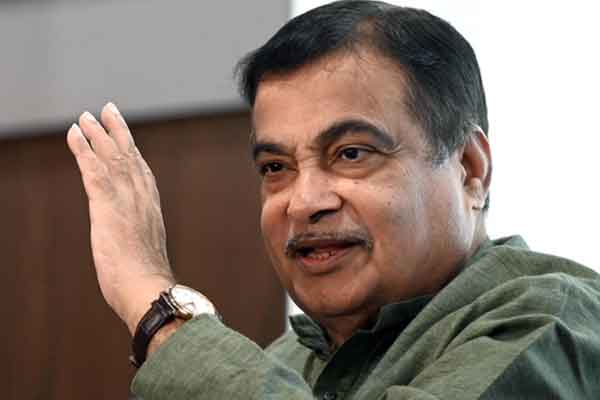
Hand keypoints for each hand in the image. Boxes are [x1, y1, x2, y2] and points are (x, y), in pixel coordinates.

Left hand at [67, 102, 174, 334]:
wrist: (146, 286)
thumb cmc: (145, 278)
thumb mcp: (145, 252)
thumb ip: (140, 238)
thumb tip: (134, 244)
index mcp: (151, 206)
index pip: (141, 169)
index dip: (131, 149)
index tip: (125, 134)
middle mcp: (141, 195)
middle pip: (128, 154)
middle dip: (117, 130)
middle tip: (108, 110)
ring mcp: (125, 197)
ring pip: (110, 155)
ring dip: (97, 133)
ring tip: (86, 117)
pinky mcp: (105, 202)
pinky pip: (92, 167)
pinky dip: (82, 148)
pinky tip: (75, 133)